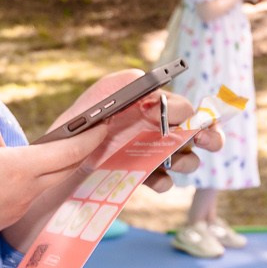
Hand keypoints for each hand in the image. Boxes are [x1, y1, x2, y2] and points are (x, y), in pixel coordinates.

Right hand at [0, 120, 109, 256]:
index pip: (69, 152)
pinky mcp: (3, 221)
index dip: (91, 138)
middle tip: (88, 137)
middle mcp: (27, 192)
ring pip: (41, 183)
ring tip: (30, 153)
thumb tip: (0, 143)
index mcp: (22, 168)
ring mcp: (16, 210)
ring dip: (45, 168)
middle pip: (65, 170)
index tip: (104, 126)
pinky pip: (22, 196)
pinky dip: (22, 183)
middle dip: (80, 153)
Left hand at [38, 72, 220, 203]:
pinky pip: (163, 180)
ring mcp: (149, 151)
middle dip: (207, 134)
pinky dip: (165, 181)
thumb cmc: (79, 120)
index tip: (181, 117)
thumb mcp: (103, 94)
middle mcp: (153, 125)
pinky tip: (158, 181)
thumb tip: (158, 98)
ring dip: (187, 160)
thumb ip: (129, 86)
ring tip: (179, 163)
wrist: (56, 159)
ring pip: (184, 156)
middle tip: (210, 141)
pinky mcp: (140, 175)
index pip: (179, 105)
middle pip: (193, 129)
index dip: (185, 111)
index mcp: (148, 102)